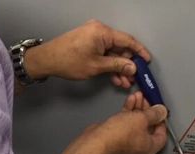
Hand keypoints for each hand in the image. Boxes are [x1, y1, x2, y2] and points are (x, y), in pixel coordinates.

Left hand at [24, 20, 150, 87]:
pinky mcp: (89, 43)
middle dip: (128, 64)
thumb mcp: (97, 66)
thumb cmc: (68, 61)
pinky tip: (115, 77)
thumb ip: (117, 65)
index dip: (139, 51)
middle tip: (133, 78)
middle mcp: (99, 30)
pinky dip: (110, 64)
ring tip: (124, 82)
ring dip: (119, 67)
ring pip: (113, 52)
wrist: (47, 60)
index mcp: (102, 32)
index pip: (128, 40)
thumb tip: (132, 67)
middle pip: (121, 47)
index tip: (146, 61)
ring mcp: (94, 36)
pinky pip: (104, 52)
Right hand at [89, 92, 167, 153]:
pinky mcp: (118, 136)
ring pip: (136, 122)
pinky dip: (129, 111)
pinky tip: (130, 100)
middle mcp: (140, 146)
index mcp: (150, 147)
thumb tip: (162, 111)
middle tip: (147, 99)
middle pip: (148, 126)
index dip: (162, 120)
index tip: (159, 110)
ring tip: (138, 95)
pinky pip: (127, 122)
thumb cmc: (120, 134)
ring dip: (138, 108)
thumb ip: (154, 114)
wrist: (98, 140)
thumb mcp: (142, 119)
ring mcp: (128, 142)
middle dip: (147, 110)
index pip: (162, 134)